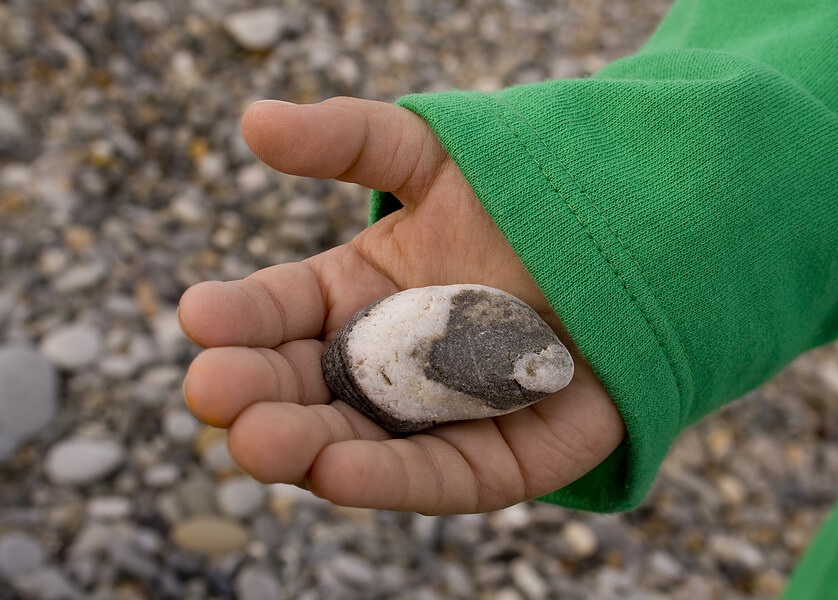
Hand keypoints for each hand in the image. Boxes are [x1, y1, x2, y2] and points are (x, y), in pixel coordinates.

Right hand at [178, 98, 624, 513]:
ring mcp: (434, 417)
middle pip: (305, 388)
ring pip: (356, 442)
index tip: (197, 313)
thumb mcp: (430, 156)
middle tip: (212, 390)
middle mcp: (383, 366)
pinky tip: (334, 473)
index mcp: (354, 300)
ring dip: (302, 445)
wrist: (633, 240)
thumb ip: (347, 138)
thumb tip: (252, 120)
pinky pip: (436, 475)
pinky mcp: (494, 461)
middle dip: (256, 391)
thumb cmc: (522, 198)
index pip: (281, 313)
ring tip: (255, 439)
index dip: (238, 317)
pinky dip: (388, 479)